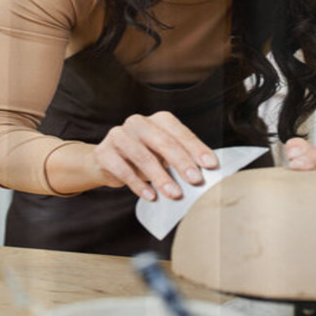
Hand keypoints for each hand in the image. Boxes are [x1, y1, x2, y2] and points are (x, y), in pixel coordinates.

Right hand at [88, 111, 218, 201]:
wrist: (105, 162)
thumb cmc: (144, 158)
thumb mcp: (163, 155)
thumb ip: (180, 159)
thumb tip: (205, 173)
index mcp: (158, 120)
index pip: (180, 132)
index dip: (196, 148)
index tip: (211, 165)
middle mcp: (139, 122)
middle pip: (164, 142)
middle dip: (182, 162)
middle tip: (195, 180)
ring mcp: (119, 135)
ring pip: (144, 156)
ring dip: (161, 177)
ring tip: (174, 194)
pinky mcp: (104, 152)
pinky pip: (123, 169)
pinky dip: (139, 185)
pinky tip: (150, 196)